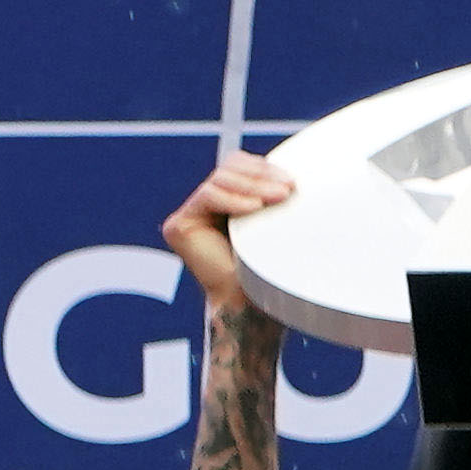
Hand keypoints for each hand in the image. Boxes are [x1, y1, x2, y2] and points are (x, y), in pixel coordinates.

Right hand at [165, 150, 293, 325]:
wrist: (250, 304)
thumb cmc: (267, 270)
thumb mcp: (274, 221)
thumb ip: (272, 193)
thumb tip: (292, 172)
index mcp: (226, 199)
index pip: (239, 165)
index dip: (263, 167)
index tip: (292, 181)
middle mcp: (204, 205)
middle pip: (229, 168)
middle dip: (261, 176)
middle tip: (288, 189)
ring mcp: (189, 214)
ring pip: (220, 179)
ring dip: (253, 186)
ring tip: (279, 197)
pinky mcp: (178, 225)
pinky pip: (207, 197)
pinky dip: (232, 200)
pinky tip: (254, 208)